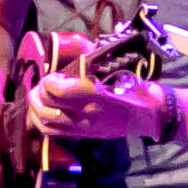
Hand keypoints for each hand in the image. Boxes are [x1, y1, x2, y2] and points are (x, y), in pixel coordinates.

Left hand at [39, 71, 175, 144]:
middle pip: (50, 105)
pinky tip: (40, 113)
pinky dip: (42, 122)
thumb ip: (97, 63)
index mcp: (97, 94)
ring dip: (36, 109)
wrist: (152, 115)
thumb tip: (78, 51)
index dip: (50, 82)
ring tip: (36, 98)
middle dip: (39, 93)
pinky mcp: (84, 136)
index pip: (61, 90)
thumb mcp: (121, 70)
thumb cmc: (138, 89)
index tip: (52, 75)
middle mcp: (87, 112)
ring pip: (48, 121)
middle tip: (41, 85)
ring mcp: (85, 127)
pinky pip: (55, 133)